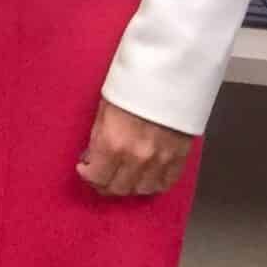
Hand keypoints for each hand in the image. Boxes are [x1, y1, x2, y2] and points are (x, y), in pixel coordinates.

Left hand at [77, 96, 193, 197]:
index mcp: (112, 144)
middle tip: (102, 176)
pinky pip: (166, 183)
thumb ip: (98, 139)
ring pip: (143, 190)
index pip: (98, 178)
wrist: (166, 76)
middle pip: (119, 188)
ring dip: (131, 186)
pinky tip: (146, 177)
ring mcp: (160, 160)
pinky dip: (154, 184)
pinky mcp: (180, 157)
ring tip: (123, 176)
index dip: (89, 176)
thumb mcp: (103, 111)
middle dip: (106, 184)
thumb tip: (93, 158)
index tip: (86, 170)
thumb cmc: (130, 86)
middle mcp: (136, 157)